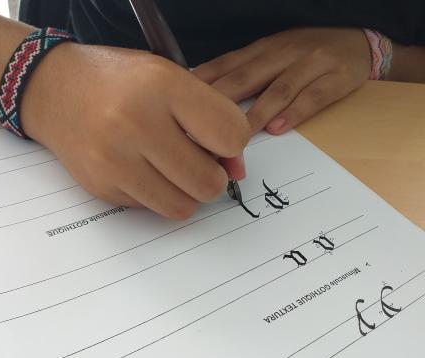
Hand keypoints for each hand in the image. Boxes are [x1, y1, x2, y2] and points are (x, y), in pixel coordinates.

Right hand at [20, 44, 250, 218]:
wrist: (54, 89)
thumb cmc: (121, 82)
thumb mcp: (171, 80)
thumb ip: (211, 119)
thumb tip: (237, 171)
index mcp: (163, 86)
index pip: (230, 136)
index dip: (233, 146)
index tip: (219, 143)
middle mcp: (137, 123)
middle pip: (208, 183)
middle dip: (213, 178)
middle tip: (199, 164)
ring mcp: (114, 160)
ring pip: (183, 207)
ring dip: (186, 194)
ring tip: (173, 170)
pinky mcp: (101, 187)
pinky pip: (152, 209)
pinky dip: (157, 196)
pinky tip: (143, 171)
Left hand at [193, 28, 371, 133]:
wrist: (359, 43)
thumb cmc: (305, 56)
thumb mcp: (270, 57)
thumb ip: (241, 74)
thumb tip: (202, 95)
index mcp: (262, 49)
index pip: (226, 65)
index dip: (203, 86)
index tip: (179, 106)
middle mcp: (282, 52)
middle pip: (246, 77)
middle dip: (221, 102)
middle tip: (199, 127)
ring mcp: (310, 63)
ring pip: (278, 89)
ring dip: (256, 112)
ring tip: (237, 134)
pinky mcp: (335, 78)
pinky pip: (313, 97)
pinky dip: (295, 112)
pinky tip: (278, 127)